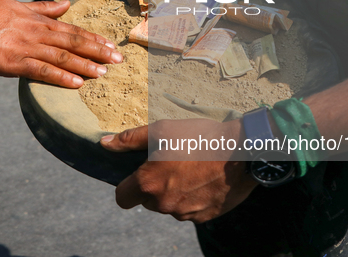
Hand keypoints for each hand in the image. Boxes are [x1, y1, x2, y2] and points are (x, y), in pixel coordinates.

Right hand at [0, 0, 122, 87]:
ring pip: (63, 56)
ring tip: (103, 73)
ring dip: (85, 65)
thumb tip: (66, 4)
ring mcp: (28, 48)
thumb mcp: (20, 6)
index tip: (111, 45)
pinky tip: (77, 83)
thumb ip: (45, 8)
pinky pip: (42, 70)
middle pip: (74, 42)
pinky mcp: (15, 63)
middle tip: (118, 60)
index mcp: (40, 22)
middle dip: (98, 51)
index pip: (73, 30)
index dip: (94, 38)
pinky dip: (61, 77)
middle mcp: (38, 34)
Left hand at [101, 119, 256, 222]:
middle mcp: (164, 204)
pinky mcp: (204, 217)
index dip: (127, 186)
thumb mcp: (162, 130)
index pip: (122, 197)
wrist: (242, 152)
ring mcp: (185, 214)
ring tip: (192, 169)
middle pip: (148, 200)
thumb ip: (130, 139)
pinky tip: (205, 179)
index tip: (139, 174)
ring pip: (170, 206)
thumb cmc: (200, 137)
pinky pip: (190, 211)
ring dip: (174, 192)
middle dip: (154, 186)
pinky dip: (193, 198)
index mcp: (149, 184)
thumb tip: (105, 144)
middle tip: (171, 164)